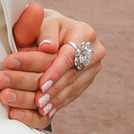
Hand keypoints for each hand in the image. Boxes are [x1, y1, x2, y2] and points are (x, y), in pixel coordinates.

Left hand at [0, 4, 104, 129]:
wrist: (51, 33)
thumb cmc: (41, 27)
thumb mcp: (38, 24)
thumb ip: (41, 32)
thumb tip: (48, 47)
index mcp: (84, 32)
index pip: (70, 55)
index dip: (56, 70)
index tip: (42, 84)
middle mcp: (95, 50)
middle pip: (73, 73)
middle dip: (54, 88)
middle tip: (38, 101)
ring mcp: (94, 67)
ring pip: (74, 86)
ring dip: (56, 99)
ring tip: (40, 108)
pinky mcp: (88, 80)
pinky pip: (74, 93)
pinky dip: (59, 102)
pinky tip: (47, 110)